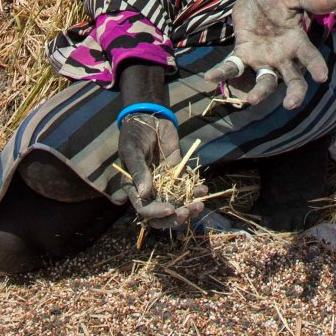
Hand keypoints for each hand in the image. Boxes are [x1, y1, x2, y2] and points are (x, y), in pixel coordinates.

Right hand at [118, 109, 202, 227]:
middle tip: (187, 212)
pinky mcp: (177, 174)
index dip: (156, 213)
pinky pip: (187, 187)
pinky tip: (203, 190)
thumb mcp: (132, 151)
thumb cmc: (134, 134)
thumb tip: (144, 194)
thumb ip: (138, 171)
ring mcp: (164, 183)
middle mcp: (150, 190)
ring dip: (188, 207)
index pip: (144, 208)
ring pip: (177, 203)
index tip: (170, 209)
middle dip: (175, 217)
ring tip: (200, 204)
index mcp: (134, 188)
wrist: (149, 118)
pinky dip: (196, 191)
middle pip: (162, 213)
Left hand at [203, 0, 335, 109]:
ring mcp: (262, 58)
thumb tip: (335, 1)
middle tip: (292, 104)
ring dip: (259, 92)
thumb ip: (311, 0)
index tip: (322, 77)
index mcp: (298, 43)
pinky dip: (222, 73)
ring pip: (264, 81)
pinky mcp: (242, 54)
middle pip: (292, 80)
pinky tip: (211, 77)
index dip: (316, 67)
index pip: (310, 58)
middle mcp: (283, 56)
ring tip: (252, 100)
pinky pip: (232, 67)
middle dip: (294, 93)